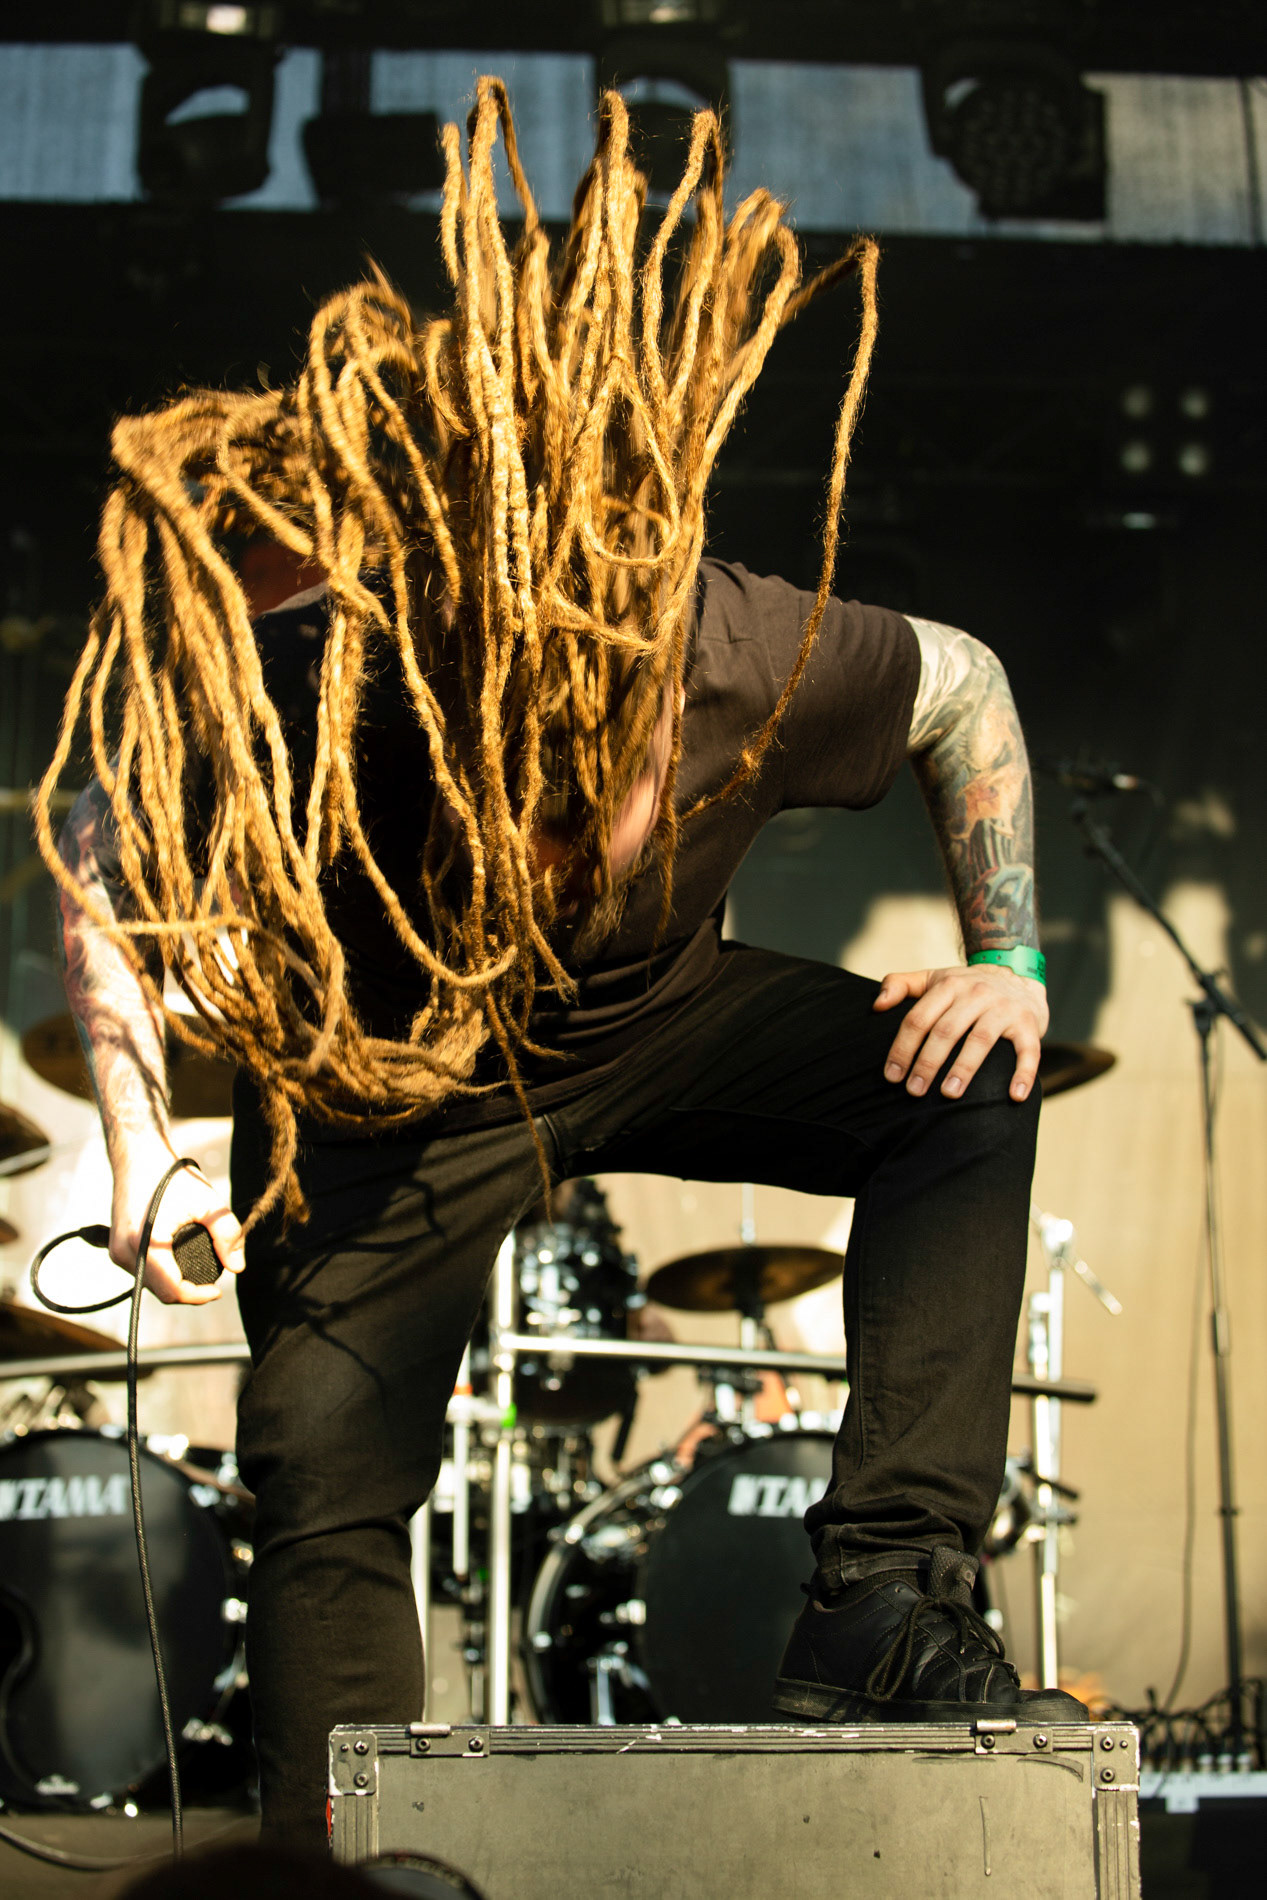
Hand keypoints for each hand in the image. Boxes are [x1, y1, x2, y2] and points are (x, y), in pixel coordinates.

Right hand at [110, 1143, 244, 1304]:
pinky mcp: (116, 1247)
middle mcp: (124, 1252)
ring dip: (174, 1283)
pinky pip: (142, 1272)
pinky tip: (178, 1261)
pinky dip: (162, 1272)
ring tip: (198, 1269)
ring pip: (150, 1284)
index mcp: (144, 1244)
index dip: (198, 1296)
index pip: (172, 1291)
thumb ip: (227, 1234)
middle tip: (213, 1282)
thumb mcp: (207, 1201)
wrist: (138, 1154)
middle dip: (189, 1291)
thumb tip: (238, 1266)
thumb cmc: (171, 1175)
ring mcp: (116, 1251)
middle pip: (161, 1291)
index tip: (218, 1291)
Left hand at [873, 964, 1048, 1102]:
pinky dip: (1023, 1074)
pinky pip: (1028, 1050)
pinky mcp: (1028, 1024)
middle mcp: (977, 993)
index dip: (903, 1048)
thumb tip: (876, 1005)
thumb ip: (900, 984)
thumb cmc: (966, 987)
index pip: (919, 1018)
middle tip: (914, 1091)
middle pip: (947, 1030)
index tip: (892, 1076)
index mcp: (949, 985)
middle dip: (928, 1062)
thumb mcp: (933, 978)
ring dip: (964, 1068)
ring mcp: (1004, 1008)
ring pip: (981, 1039)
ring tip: (949, 1094)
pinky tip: (1014, 1096)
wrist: (1018, 977)